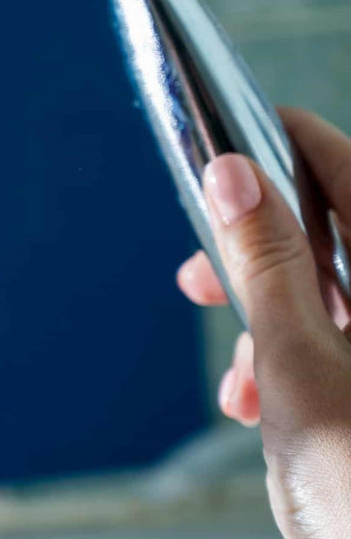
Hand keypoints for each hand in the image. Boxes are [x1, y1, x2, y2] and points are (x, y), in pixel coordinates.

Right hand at [176, 109, 350, 538]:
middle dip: (253, 252)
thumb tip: (233, 172)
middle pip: (328, 232)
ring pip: (319, 292)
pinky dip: (280, 360)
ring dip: (260, 319)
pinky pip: (325, 341)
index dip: (282, 143)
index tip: (225, 137)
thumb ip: (264, 259)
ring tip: (234, 369)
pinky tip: (254, 401)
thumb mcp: (299, 361)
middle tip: (203, 269)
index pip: (345, 167)